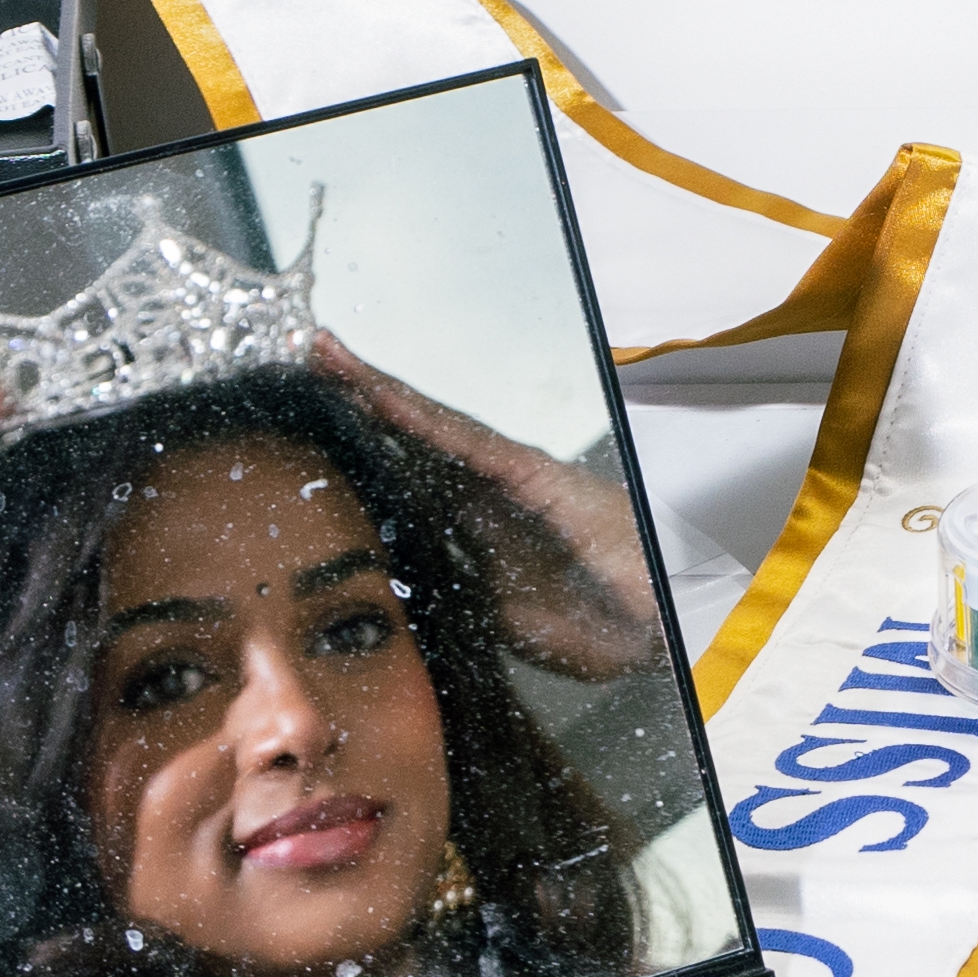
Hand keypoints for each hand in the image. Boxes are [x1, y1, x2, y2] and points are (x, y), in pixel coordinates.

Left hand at [313, 334, 655, 682]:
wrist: (674, 623)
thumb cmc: (609, 623)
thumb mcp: (506, 622)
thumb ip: (458, 599)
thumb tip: (395, 595)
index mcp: (480, 525)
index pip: (406, 475)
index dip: (359, 445)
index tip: (306, 424)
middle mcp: (491, 490)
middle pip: (410, 434)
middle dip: (356, 397)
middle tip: (303, 359)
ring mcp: (512, 476)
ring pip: (429, 424)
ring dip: (374, 389)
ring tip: (323, 353)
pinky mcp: (534, 473)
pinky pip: (465, 439)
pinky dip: (417, 414)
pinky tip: (376, 391)